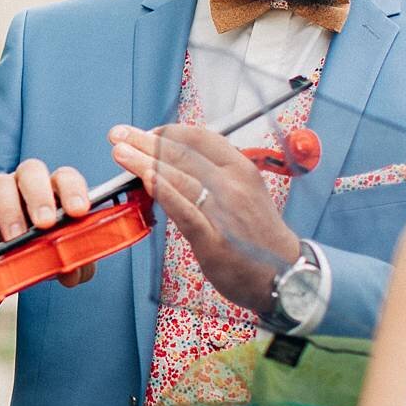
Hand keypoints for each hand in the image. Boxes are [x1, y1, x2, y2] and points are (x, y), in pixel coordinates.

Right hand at [0, 159, 97, 286]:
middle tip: (45, 223)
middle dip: (40, 196)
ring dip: (9, 209)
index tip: (78, 212)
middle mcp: (23, 185)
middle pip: (32, 171)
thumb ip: (71, 265)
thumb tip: (76, 271)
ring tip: (14, 237)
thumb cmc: (29, 252)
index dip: (74, 190)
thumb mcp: (53, 261)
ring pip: (0, 183)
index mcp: (51, 192)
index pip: (65, 178)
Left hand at [108, 124, 298, 314]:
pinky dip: (163, 192)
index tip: (146, 132)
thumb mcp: (245, 192)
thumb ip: (215, 176)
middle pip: (182, 154)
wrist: (286, 273)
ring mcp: (223, 211)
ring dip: (144, 162)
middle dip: (146, 141)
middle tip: (119, 134)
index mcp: (240, 169)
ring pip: (178, 177)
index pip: (200, 138)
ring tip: (120, 153)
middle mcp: (233, 184)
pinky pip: (184, 210)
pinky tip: (145, 180)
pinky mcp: (213, 238)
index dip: (168, 132)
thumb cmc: (258, 234)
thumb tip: (176, 162)